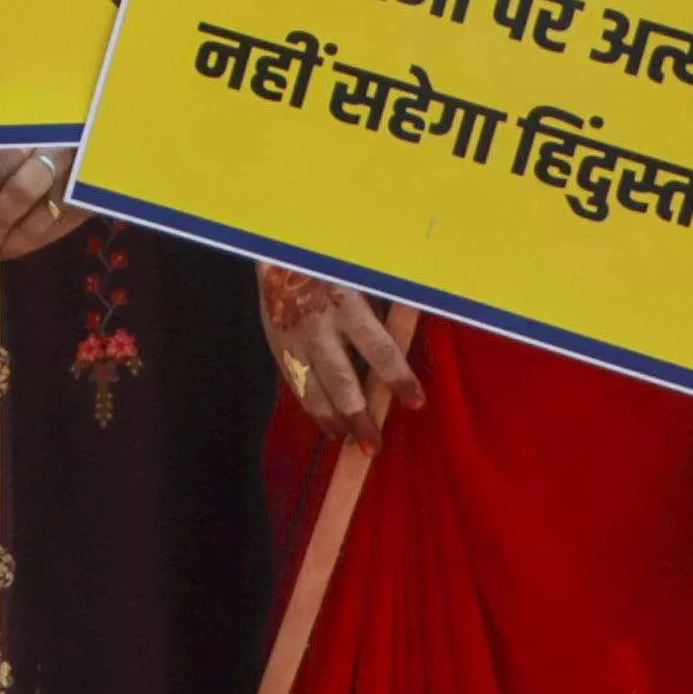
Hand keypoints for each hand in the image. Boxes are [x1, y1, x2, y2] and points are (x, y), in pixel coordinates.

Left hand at [0, 143, 86, 257]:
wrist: (94, 139)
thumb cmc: (43, 139)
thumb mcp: (12, 141)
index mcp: (30, 132)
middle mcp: (56, 151)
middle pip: (20, 191)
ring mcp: (78, 175)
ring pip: (43, 216)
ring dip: (13, 237)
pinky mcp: (93, 198)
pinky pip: (60, 227)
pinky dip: (33, 240)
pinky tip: (14, 246)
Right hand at [260, 266, 422, 442]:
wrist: (276, 248)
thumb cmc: (332, 260)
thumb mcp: (360, 278)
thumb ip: (377, 313)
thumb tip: (399, 352)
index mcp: (346, 304)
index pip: (380, 350)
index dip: (399, 379)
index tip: (416, 403)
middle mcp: (318, 328)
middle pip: (343, 382)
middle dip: (359, 417)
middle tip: (373, 445)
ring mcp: (292, 340)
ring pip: (313, 390)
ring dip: (331, 419)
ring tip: (347, 439)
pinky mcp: (275, 344)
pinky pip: (295, 382)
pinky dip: (310, 405)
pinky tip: (323, 420)